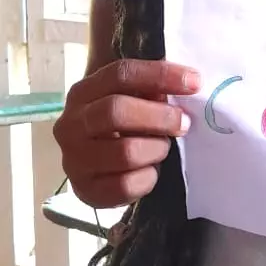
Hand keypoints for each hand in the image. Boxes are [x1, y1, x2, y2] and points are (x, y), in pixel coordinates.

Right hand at [53, 59, 201, 208]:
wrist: (90, 168)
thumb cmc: (117, 127)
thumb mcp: (128, 101)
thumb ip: (149, 91)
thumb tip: (185, 84)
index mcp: (82, 93)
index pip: (121, 74)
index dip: (160, 75)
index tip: (194, 82)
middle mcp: (71, 124)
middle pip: (116, 111)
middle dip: (159, 117)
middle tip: (184, 123)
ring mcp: (74, 160)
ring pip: (125, 152)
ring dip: (155, 150)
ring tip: (162, 148)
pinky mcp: (85, 191)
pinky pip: (126, 186)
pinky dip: (147, 179)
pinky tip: (149, 171)